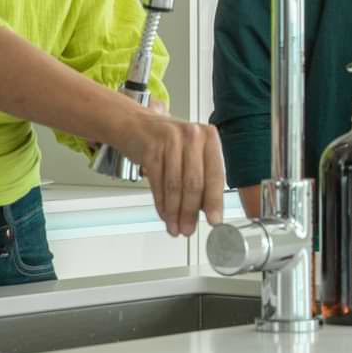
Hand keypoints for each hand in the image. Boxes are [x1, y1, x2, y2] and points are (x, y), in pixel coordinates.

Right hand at [117, 107, 225, 237]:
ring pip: (175, 186)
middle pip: (194, 183)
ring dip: (175, 212)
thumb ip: (202, 177)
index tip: (215, 220)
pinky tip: (164, 214)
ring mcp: (171, 141)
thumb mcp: (191, 152)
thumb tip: (207, 210)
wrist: (136, 123)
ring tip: (175, 227)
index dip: (214, 201)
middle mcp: (192, 136)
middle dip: (191, 212)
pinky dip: (161, 204)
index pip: (215, 174)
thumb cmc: (168, 140)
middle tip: (188, 229)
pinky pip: (157, 183)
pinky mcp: (151, 149)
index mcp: (209, 137)